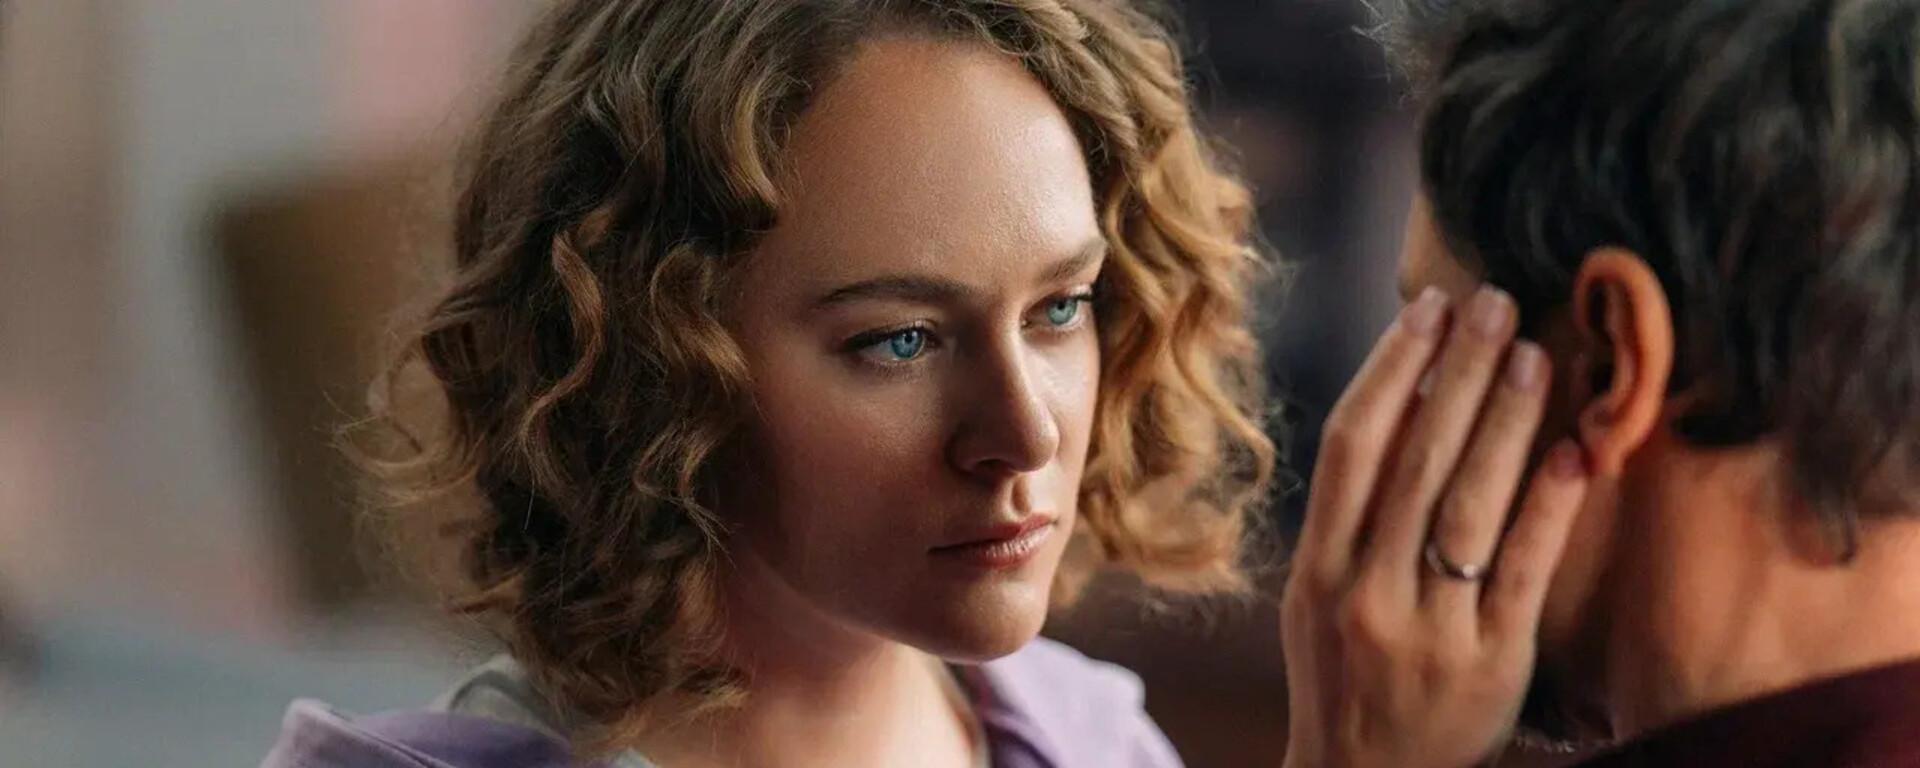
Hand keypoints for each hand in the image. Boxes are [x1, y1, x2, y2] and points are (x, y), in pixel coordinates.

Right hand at [1279, 286, 1590, 767]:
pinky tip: (1572, 453)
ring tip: (1538, 355)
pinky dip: (1548, 507)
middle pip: (1414, 462)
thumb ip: (1353, 517)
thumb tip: (1408, 401)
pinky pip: (1521, 571)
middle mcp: (1364, 593)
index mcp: (1316, 570)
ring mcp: (1427, 629)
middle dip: (1458, 374)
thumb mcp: (1319, 597)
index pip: (1352, 447)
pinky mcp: (1490, 664)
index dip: (1390, 369)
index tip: (1428, 308)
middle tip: (1496, 303)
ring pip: (1468, 506)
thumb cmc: (1348, 676)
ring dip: (1505, 422)